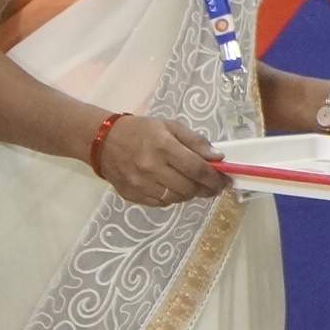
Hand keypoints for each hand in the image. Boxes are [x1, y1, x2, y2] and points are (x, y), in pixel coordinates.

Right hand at [96, 115, 230, 206]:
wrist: (103, 142)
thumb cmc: (142, 131)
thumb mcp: (171, 127)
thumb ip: (196, 142)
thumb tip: (218, 157)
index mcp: (163, 147)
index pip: (196, 169)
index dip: (215, 177)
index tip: (226, 180)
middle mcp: (151, 168)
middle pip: (188, 187)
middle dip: (207, 189)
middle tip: (214, 186)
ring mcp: (140, 184)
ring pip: (176, 198)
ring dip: (191, 194)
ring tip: (196, 186)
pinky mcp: (131, 195)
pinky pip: (160, 203)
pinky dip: (173, 198)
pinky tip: (176, 188)